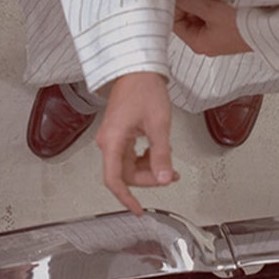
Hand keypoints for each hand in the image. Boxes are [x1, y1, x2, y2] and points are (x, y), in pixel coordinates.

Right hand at [93, 71, 175, 214]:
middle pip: (126, 174)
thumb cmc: (144, 89)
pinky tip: (159, 153)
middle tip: (170, 174)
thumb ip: (161, 155)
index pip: (115, 180)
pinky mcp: (119, 134)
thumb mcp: (159, 125)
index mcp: (112, 141)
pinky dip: (147, 158)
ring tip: (169, 164)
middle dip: (149, 178)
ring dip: (150, 168)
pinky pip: (131, 155)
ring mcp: (113, 138)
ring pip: (130, 166)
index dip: (127, 198)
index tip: (138, 210)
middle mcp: (108, 142)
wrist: (137, 68)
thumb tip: (163, 178)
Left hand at [173, 0, 251, 56]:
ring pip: (199, 17)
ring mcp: (216, 37)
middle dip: (187, 3)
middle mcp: (205, 43)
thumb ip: (188, 1)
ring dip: (199, 3)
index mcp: (197, 43)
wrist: (267, 29)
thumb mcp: (210, 10)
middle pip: (186, 20)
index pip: (175, 23)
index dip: (174, 6)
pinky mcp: (226, 30)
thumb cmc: (241, 26)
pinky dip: (210, 6)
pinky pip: (211, 17)